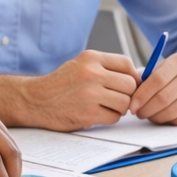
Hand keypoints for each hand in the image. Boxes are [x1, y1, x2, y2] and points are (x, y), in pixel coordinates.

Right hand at [21, 50, 139, 130]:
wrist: (35, 100)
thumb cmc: (62, 84)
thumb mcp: (82, 65)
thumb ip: (107, 68)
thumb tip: (140, 76)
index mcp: (91, 58)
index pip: (127, 64)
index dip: (134, 76)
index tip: (131, 85)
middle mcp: (91, 73)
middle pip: (130, 85)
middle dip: (128, 94)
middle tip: (118, 98)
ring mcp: (90, 94)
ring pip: (125, 103)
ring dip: (120, 108)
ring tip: (106, 106)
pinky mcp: (88, 113)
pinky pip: (114, 117)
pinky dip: (110, 117)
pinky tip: (98, 113)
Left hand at [129, 52, 176, 123]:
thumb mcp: (166, 67)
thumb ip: (146, 76)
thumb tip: (128, 90)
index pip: (156, 80)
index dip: (141, 95)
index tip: (132, 105)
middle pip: (163, 98)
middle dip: (145, 109)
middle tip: (138, 113)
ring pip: (171, 112)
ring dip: (155, 117)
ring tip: (149, 115)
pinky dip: (168, 121)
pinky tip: (164, 117)